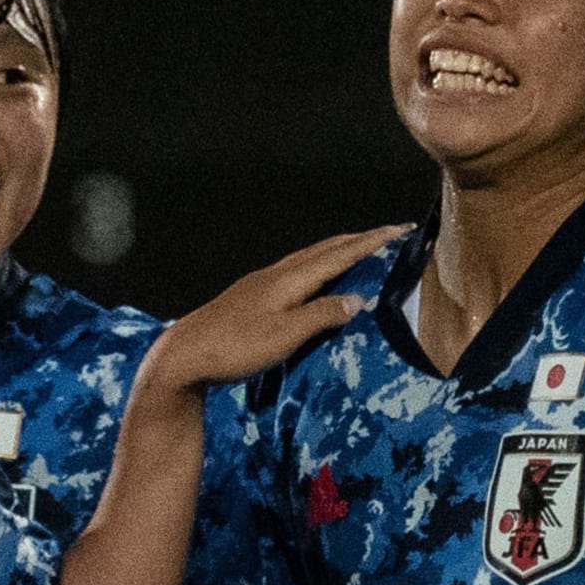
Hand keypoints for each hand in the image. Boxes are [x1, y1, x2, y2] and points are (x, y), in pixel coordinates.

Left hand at [144, 225, 409, 390]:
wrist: (183, 355)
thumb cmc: (234, 348)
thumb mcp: (284, 336)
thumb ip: (321, 315)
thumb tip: (359, 299)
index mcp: (289, 279)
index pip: (339, 254)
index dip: (371, 242)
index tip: (401, 230)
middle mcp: (276, 273)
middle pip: (324, 248)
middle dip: (358, 239)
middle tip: (388, 233)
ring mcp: (260, 282)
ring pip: (308, 257)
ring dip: (337, 249)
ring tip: (359, 248)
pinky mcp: (250, 295)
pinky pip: (295, 269)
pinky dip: (317, 265)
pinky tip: (315, 277)